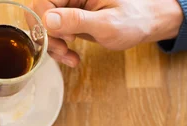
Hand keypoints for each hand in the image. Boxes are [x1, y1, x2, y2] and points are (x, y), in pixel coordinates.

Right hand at [32, 0, 183, 66]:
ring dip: (53, 46)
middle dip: (47, 37)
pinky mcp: (70, 19)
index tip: (64, 39)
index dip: (45, 23)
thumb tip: (48, 19)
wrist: (147, 23)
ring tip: (71, 58)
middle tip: (65, 52)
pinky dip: (59, 48)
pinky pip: (54, 33)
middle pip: (39, 13)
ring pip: (44, 26)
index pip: (42, 1)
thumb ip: (77, 21)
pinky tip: (71, 56)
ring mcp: (69, 7)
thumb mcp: (107, 24)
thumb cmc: (134, 20)